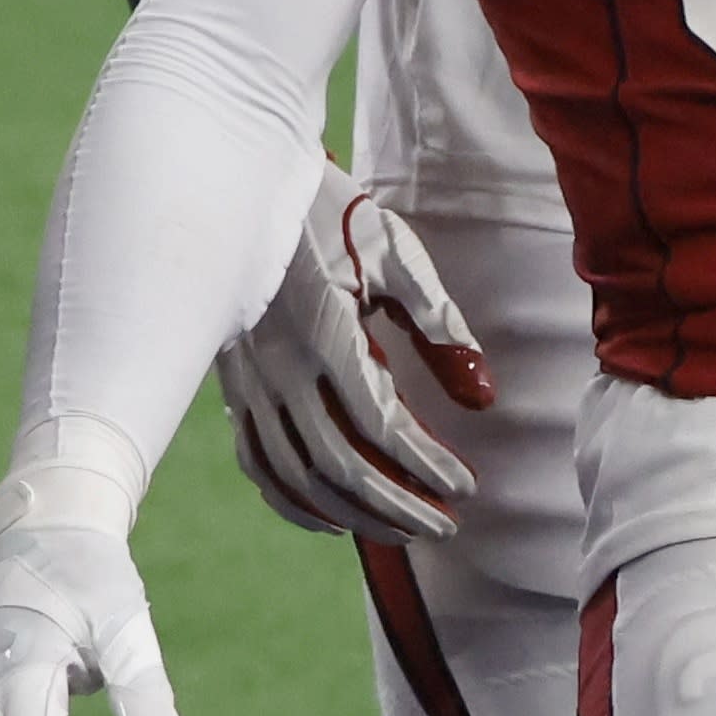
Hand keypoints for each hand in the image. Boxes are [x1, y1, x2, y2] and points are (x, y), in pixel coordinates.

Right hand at [220, 177, 492, 544]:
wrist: (244, 184)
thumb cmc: (332, 215)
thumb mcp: (397, 258)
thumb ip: (440, 328)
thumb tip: (482, 397)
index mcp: (322, 333)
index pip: (380, 426)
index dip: (426, 466)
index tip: (467, 486)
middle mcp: (277, 367)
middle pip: (339, 465)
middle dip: (398, 505)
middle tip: (445, 525)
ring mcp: (247, 381)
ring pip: (296, 474)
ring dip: (352, 513)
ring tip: (402, 531)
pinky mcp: (234, 385)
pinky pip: (257, 461)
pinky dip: (292, 500)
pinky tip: (330, 520)